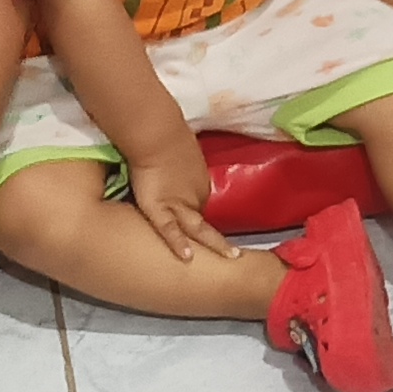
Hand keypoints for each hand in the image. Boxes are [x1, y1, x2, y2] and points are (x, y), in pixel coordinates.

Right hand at [131, 132, 220, 264]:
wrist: (158, 134)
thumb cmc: (168, 137)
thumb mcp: (182, 154)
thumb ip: (183, 168)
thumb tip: (177, 170)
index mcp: (198, 184)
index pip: (199, 206)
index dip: (201, 219)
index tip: (205, 231)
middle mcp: (193, 196)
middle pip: (205, 222)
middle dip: (219, 238)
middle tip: (234, 254)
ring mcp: (178, 204)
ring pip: (198, 229)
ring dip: (215, 244)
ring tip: (230, 258)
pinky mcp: (159, 209)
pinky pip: (169, 230)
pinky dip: (178, 243)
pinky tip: (187, 258)